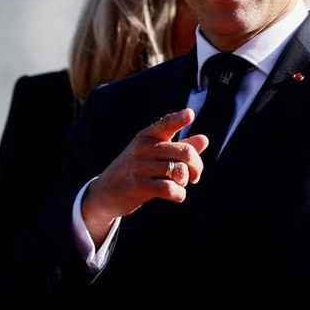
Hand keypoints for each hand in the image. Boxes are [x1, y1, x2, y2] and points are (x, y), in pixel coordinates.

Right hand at [82, 109, 208, 245]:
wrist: (105, 192)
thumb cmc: (136, 169)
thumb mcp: (154, 154)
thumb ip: (180, 147)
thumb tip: (204, 140)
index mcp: (147, 136)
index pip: (166, 124)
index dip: (179, 119)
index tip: (190, 114)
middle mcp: (143, 147)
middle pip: (185, 152)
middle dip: (197, 166)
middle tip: (195, 176)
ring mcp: (140, 166)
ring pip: (179, 171)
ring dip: (186, 181)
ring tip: (180, 185)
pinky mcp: (139, 186)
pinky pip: (169, 188)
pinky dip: (179, 194)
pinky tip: (177, 195)